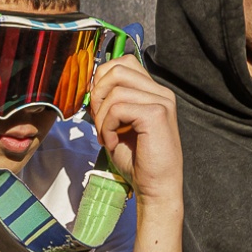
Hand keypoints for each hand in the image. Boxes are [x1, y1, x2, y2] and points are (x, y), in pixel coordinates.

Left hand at [88, 59, 183, 208]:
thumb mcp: (117, 125)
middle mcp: (160, 92)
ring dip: (102, 116)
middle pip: (117, 69)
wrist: (155, 188)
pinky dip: (107, 127)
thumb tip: (90, 86)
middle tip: (98, 121)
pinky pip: (118, 108)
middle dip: (97, 94)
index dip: (102, 79)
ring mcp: (161, 101)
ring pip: (115, 90)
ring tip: (106, 136)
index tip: (97, 106)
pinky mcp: (156, 114)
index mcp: (153, 92)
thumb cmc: (137, 161)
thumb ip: (109, 103)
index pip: (123, 63)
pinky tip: (113, 143)